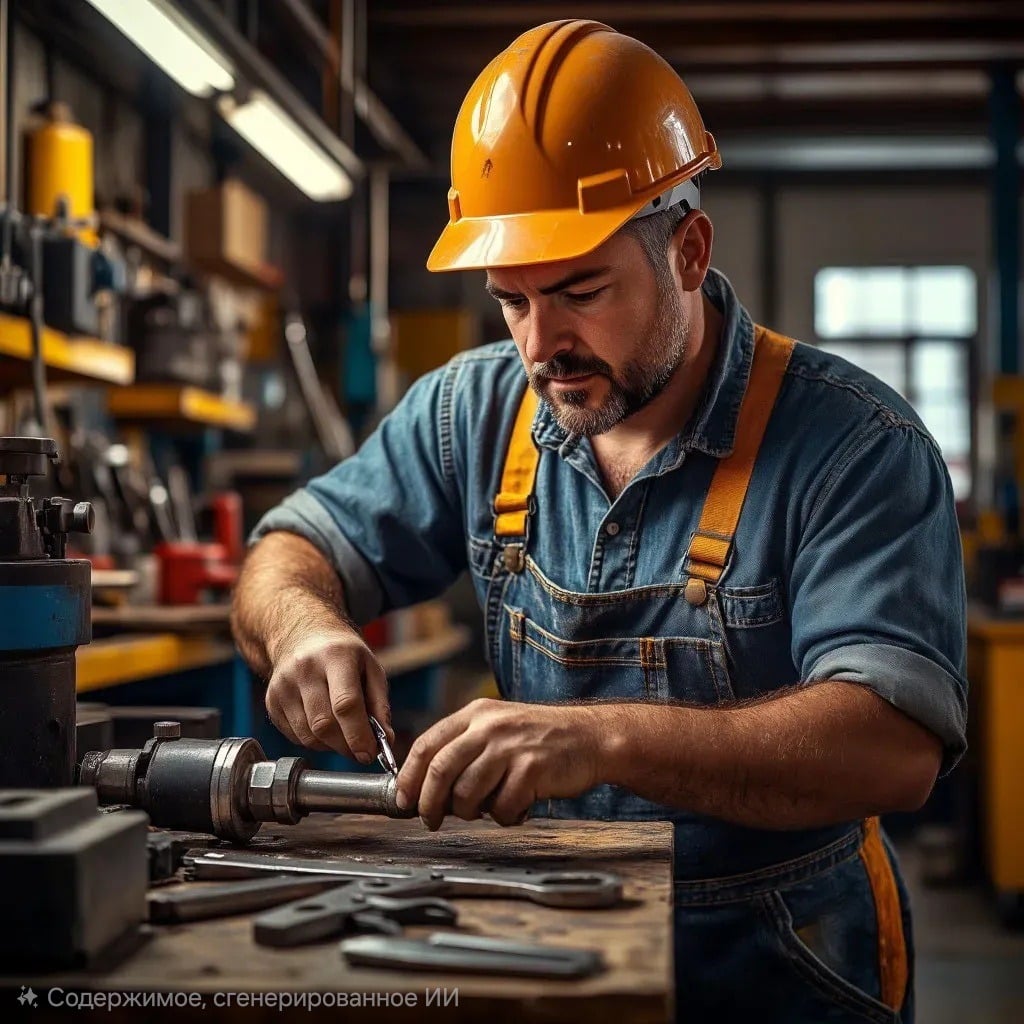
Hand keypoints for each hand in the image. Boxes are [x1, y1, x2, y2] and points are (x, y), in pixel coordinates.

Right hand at [265, 623, 391, 762]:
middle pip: (324, 724)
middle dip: (345, 746)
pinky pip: (295, 736)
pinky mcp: (271, 701)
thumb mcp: (371, 668)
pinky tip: (324, 729)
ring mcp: (283, 685)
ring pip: (308, 735)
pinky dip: (314, 742)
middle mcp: (305, 669)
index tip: (369, 754)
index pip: (345, 704)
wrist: (303, 637)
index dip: (358, 735)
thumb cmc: (343, 655)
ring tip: (344, 736)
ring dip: (331, 746)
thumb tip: (385, 741)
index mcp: (336, 656)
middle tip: (360, 751)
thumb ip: (380, 705)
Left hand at [395, 699, 602, 829]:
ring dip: (471, 812)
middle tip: (431, 820)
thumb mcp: (497, 728)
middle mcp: (490, 726)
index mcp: (475, 714)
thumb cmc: (540, 740)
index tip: (403, 800)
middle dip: (429, 803)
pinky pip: (503, 807)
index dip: (410, 777)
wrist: (590, 737)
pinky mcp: (532, 769)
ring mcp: (511, 747)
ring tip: (487, 809)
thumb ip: (464, 747)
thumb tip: (426, 786)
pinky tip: (518, 807)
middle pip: (440, 770)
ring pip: (468, 793)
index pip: (427, 745)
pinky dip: (506, 816)